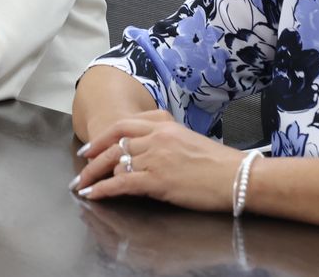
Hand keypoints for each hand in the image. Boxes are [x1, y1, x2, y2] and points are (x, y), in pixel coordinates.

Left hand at [72, 109, 244, 211]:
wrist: (238, 176)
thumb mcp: (189, 140)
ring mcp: (155, 157)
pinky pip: (121, 182)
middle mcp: (156, 137)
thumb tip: (149, 151)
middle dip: (92, 156)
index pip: (124, 125)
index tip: (91, 146)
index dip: (103, 136)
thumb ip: (166, 140)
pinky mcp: (157, 180)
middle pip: (114, 143)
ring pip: (114, 162)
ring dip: (93, 175)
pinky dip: (103, 189)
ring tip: (82, 185)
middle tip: (81, 166)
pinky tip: (93, 195)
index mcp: (164, 125)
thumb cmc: (220, 163)